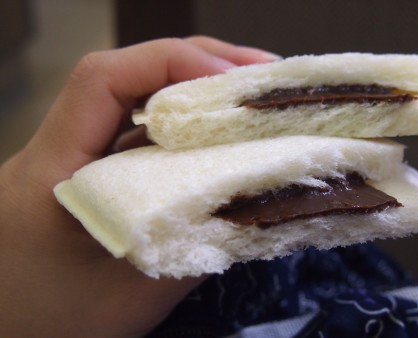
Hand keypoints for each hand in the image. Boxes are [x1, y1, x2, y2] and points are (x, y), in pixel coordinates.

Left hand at [0, 36, 279, 337]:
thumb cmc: (55, 325)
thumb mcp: (132, 294)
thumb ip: (194, 243)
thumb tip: (260, 198)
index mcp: (52, 168)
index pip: (102, 80)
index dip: (172, 63)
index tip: (233, 82)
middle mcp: (59, 149)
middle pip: (127, 77)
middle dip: (200, 67)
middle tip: (265, 78)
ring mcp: (75, 159)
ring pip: (137, 104)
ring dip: (197, 95)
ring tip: (253, 100)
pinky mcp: (93, 174)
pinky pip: (141, 135)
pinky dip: (186, 128)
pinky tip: (221, 135)